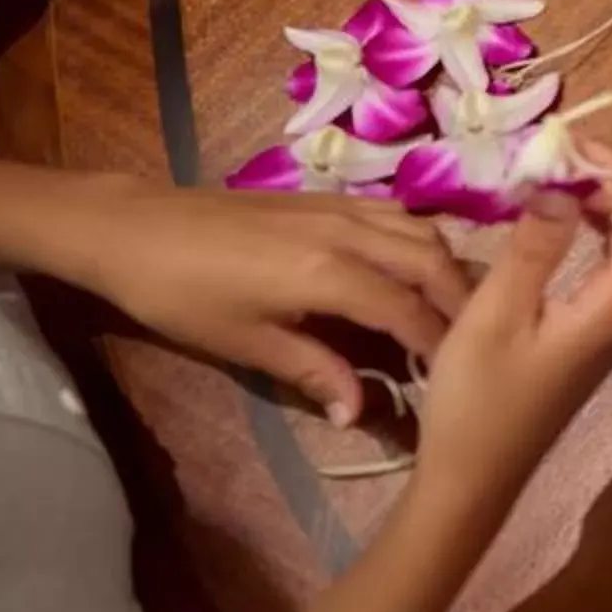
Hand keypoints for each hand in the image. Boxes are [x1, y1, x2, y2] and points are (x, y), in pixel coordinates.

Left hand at [65, 177, 467, 426]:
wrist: (137, 228)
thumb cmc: (182, 296)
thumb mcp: (243, 344)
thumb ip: (312, 370)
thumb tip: (358, 413)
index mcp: (329, 274)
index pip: (409, 310)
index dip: (438, 344)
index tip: (458, 376)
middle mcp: (349, 233)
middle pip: (432, 261)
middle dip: (461, 302)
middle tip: (473, 343)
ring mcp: (342, 208)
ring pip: (423, 230)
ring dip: (447, 267)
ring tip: (453, 307)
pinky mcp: (328, 198)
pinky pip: (398, 214)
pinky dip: (422, 240)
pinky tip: (415, 266)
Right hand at [414, 159, 611, 510]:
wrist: (469, 480)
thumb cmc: (477, 402)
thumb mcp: (495, 316)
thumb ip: (534, 246)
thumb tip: (562, 182)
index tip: (570, 150)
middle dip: (609, 182)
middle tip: (557, 154)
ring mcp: (609, 328)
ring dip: (596, 204)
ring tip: (548, 174)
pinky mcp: (587, 336)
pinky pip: (604, 266)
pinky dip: (584, 231)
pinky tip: (547, 219)